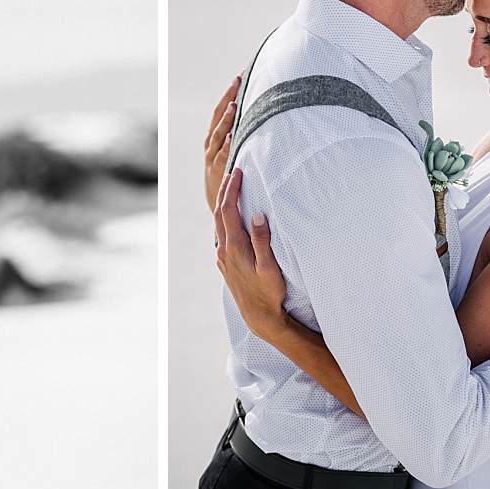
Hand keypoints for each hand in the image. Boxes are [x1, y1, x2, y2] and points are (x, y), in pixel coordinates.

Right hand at [203, 74, 240, 211]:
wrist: (220, 209)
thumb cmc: (234, 180)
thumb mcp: (237, 159)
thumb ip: (246, 143)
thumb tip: (266, 123)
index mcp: (216, 140)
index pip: (222, 111)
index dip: (229, 94)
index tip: (240, 76)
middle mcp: (212, 146)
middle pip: (218, 117)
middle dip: (228, 98)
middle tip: (238, 80)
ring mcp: (213, 159)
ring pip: (218, 134)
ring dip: (227, 119)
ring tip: (236, 105)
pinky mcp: (216, 173)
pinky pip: (222, 157)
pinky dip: (227, 145)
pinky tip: (234, 136)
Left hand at [214, 167, 288, 339]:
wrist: (258, 316)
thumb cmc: (268, 292)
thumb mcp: (270, 266)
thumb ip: (262, 240)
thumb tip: (256, 215)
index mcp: (235, 247)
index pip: (229, 210)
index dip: (232, 189)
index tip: (238, 172)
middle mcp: (225, 250)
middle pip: (220, 214)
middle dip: (226, 192)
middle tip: (232, 174)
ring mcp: (223, 258)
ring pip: (219, 225)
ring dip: (224, 206)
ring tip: (231, 191)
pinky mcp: (226, 264)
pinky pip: (222, 236)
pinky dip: (226, 221)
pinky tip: (233, 220)